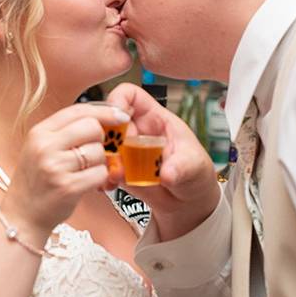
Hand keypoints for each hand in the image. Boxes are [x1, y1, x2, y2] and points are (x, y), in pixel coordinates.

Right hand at [0, 103, 130, 234]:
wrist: (22, 215)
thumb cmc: (36, 181)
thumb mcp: (40, 148)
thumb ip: (65, 132)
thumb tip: (102, 118)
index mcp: (39, 133)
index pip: (78, 110)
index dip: (104, 111)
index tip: (120, 115)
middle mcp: (45, 147)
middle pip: (92, 127)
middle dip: (101, 139)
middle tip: (93, 151)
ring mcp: (56, 167)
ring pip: (99, 152)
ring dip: (99, 162)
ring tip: (84, 171)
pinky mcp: (68, 187)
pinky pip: (100, 173)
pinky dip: (100, 178)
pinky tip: (87, 182)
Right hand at [107, 83, 220, 240]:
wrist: (189, 201)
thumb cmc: (195, 172)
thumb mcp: (194, 166)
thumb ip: (181, 167)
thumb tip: (167, 174)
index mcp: (154, 117)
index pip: (130, 95)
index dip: (118, 100)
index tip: (118, 119)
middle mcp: (135, 131)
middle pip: (108, 119)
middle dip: (105, 136)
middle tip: (116, 157)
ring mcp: (125, 151)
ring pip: (100, 145)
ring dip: (101, 160)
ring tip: (114, 178)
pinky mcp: (118, 170)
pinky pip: (101, 168)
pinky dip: (100, 177)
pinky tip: (109, 186)